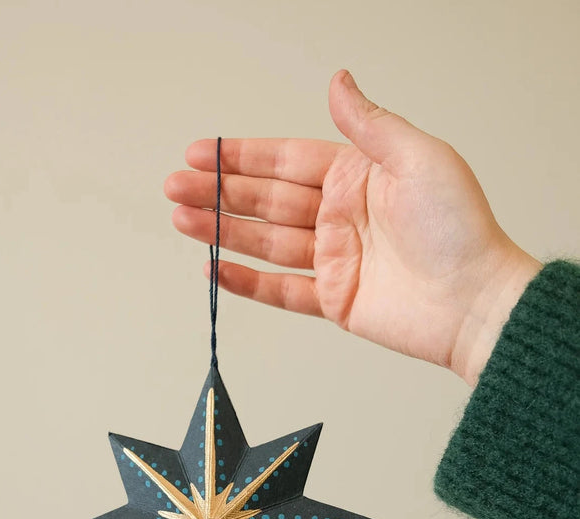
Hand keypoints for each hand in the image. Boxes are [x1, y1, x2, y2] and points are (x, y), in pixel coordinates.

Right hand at [165, 70, 541, 385]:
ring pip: (265, 242)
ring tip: (182, 219)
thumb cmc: (460, 230)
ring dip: (222, 231)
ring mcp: (335, 259)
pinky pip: (281, 290)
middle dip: (219, 191)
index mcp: (358, 176)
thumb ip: (370, 125)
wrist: (475, 302)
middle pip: (267, 200)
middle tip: (176, 185)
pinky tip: (216, 270)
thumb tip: (339, 82)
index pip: (286, 161)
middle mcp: (341, 216)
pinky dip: (246, 283)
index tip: (202, 152)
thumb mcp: (419, 159)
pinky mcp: (334, 300)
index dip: (242, 156)